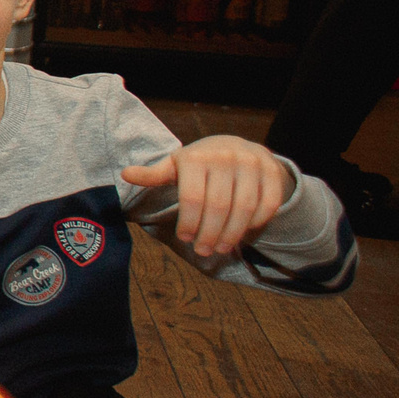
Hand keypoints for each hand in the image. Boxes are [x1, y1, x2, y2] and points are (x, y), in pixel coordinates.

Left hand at [123, 135, 294, 257]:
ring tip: (221, 247)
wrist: (238, 147)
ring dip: (233, 234)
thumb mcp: (175, 166)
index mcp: (196, 156)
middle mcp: (226, 157)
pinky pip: (268, 204)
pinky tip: (244, 233)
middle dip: (209, 234)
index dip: (189, 222)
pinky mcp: (273, 172)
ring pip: (244, 208)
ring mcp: (252, 163)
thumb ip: (154, 174)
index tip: (185, 238)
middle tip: (203, 251)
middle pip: (218, 207)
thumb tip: (125, 174)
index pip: (192, 198)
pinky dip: (257, 223)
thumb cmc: (200, 163)